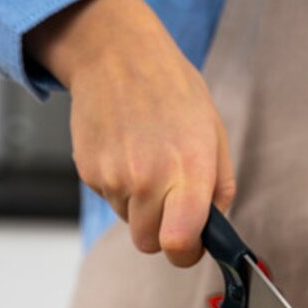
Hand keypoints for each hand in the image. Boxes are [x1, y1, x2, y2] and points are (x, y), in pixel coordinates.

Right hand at [25, 0, 234, 266]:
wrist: (116, 54)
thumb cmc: (172, 90)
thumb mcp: (214, 132)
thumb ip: (219, 187)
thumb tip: (214, 229)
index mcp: (189, 171)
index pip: (179, 243)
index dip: (186, 253)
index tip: (191, 245)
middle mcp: (148, 178)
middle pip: (149, 243)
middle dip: (162, 231)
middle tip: (170, 198)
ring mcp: (114, 177)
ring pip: (129, 222)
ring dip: (140, 204)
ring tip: (146, 158)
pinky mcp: (89, 172)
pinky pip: (109, 199)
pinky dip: (118, 185)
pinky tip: (126, 149)